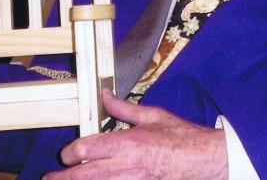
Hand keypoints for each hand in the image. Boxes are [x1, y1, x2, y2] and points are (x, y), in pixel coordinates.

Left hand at [46, 90, 227, 179]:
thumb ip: (123, 108)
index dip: (70, 153)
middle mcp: (124, 166)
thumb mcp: (151, 115)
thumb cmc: (180, 137)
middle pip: (84, 176)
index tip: (65, 154)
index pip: (85, 150)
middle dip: (63, 178)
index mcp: (125, 143)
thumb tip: (105, 96)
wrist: (203, 160)